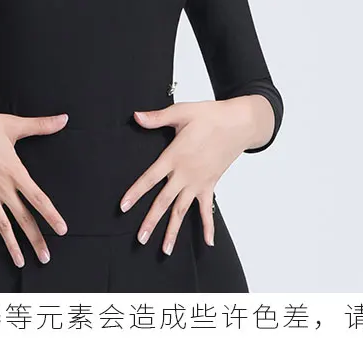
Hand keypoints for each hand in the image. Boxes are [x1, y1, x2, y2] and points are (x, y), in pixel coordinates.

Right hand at [0, 107, 69, 267]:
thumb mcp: (11, 125)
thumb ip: (40, 125)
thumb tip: (63, 119)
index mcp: (14, 171)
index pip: (37, 198)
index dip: (51, 215)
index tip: (62, 230)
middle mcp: (2, 188)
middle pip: (23, 218)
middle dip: (36, 239)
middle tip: (46, 257)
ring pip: (4, 226)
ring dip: (14, 245)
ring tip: (23, 262)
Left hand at [119, 99, 251, 253]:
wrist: (239, 124)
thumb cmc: (210, 116)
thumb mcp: (181, 112)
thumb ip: (157, 118)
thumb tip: (136, 116)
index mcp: (174, 156)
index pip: (150, 178)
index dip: (136, 192)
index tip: (123, 206)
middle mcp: (185, 174)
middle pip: (164, 201)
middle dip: (151, 221)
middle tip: (140, 238)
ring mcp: (199, 182)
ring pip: (182, 210)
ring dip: (173, 230)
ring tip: (165, 250)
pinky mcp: (211, 185)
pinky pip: (207, 209)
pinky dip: (208, 226)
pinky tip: (208, 243)